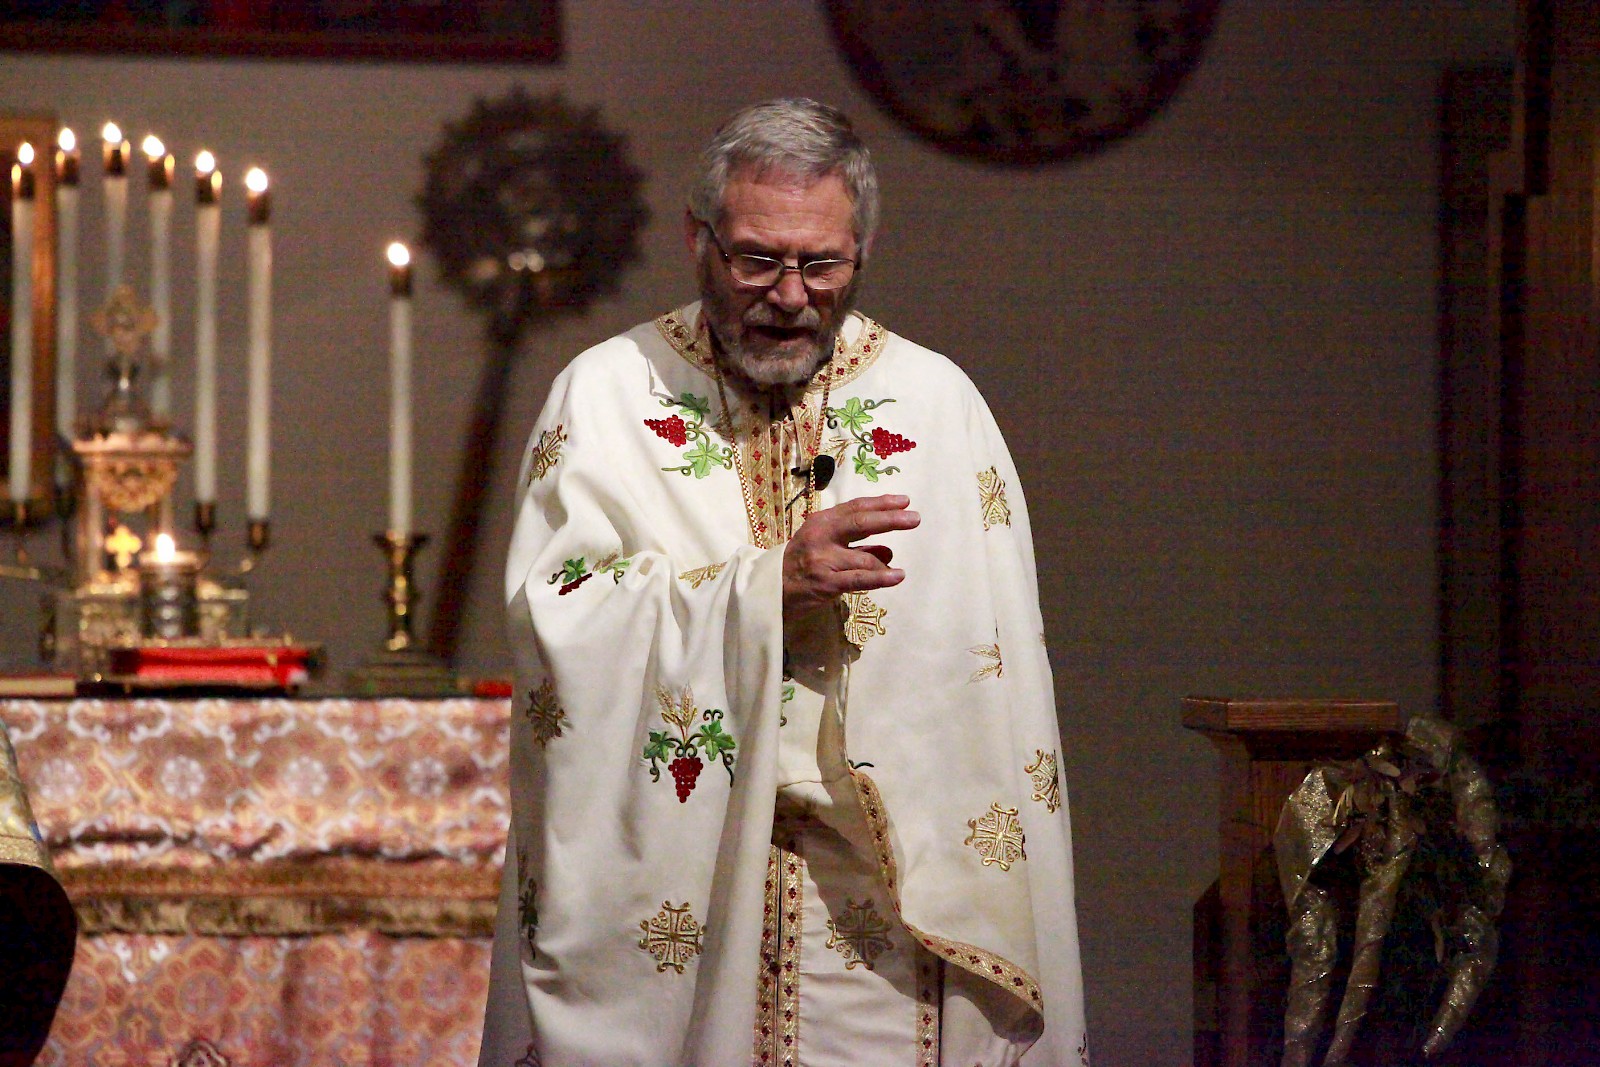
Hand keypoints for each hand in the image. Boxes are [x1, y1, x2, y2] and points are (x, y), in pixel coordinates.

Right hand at [782, 495, 919, 623]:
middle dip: (890, 519)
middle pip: (861, 523)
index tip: (904, 501)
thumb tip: (889, 552)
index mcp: (821, 522)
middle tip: (914, 518)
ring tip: (897, 570)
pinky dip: (881, 578)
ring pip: (864, 558)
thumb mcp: (823, 546)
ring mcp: (823, 560)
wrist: (769, 590)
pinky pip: (859, 580)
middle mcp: (821, 537)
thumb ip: (856, 547)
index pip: (855, 508)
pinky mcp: (826, 583)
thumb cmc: (799, 564)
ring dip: (883, 564)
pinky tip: (897, 576)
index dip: (881, 503)